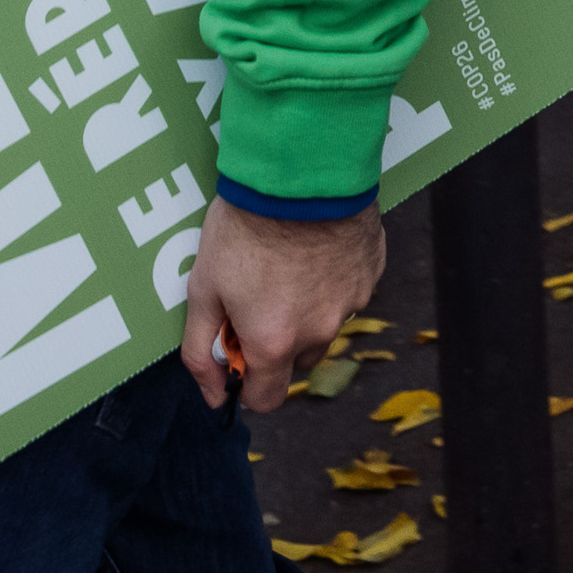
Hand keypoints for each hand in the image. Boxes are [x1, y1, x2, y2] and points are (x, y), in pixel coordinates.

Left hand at [184, 201, 386, 413]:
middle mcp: (319, 332)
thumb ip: (200, 352)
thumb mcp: (202, 291)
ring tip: (286, 267)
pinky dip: (330, 282)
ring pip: (325, 326)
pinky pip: (348, 292)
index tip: (236, 352)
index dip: (245, 384)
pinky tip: (313, 249)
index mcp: (274, 344)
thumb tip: (213, 396)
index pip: (265, 398)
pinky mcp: (371, 273)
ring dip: (306, 312)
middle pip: (297, 362)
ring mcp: (351, 302)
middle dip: (277, 343)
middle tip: (257, 299)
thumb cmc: (245, 230)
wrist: (300, 174)